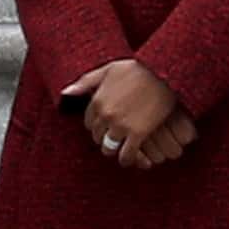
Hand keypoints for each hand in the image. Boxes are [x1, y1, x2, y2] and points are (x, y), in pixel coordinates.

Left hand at [63, 60, 190, 167]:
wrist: (163, 72)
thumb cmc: (138, 68)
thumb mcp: (108, 70)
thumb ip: (85, 82)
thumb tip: (65, 93)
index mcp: (97, 100)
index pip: (88, 122)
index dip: (96, 125)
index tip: (104, 126)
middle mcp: (105, 115)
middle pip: (97, 136)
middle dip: (103, 138)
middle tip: (113, 139)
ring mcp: (120, 125)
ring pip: (109, 148)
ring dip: (113, 150)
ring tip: (120, 150)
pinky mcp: (138, 133)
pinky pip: (127, 154)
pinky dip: (127, 159)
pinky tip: (129, 159)